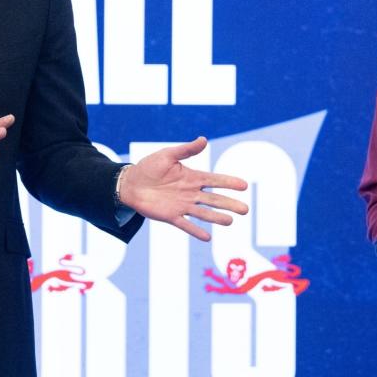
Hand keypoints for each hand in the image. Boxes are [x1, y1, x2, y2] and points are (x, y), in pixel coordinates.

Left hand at [117, 136, 248, 241]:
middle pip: (214, 199)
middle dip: (229, 203)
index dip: (229, 182)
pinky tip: (207, 237)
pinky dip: (195, 231)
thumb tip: (204, 139)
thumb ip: (186, 149)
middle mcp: (191, 193)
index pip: (214, 180)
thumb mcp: (168, 155)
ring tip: (230, 221)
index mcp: (192, 177)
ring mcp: (182, 205)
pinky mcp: (171, 216)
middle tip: (245, 209)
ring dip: (216, 217)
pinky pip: (185, 224)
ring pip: (203, 213)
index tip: (244, 185)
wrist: (131, 183)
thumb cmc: (150, 167)